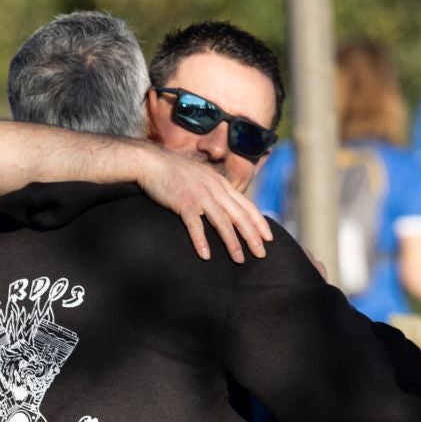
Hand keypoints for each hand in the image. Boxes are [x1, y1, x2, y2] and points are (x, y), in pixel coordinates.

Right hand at [137, 148, 273, 263]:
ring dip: (232, 243)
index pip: (247, 205)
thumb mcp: (203, 178)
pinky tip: (205, 256)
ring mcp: (200, 195)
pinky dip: (201, 241)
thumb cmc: (176, 173)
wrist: (151, 161)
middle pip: (239, 216)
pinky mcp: (183, 202)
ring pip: (222, 222)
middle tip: (262, 255)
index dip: (259, 223)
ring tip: (240, 260)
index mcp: (221, 184)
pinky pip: (195, 225)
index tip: (269, 238)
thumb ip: (216, 190)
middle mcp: (215, 189)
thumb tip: (227, 207)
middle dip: (252, 237)